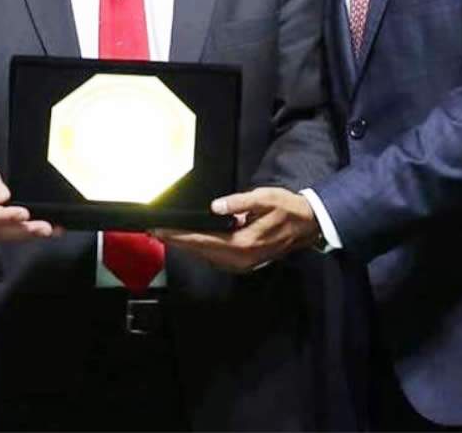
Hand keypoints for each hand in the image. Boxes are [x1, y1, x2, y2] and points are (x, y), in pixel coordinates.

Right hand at [0, 162, 62, 244]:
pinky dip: (29, 235)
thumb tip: (2, 197)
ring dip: (29, 235)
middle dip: (23, 230)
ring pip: (6, 237)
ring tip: (48, 230)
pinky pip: (10, 237)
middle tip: (44, 227)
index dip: (6, 216)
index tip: (23, 213)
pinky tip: (48, 232)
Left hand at [153, 187, 320, 272]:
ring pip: (206, 256)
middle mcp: (240, 259)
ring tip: (165, 234)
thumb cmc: (286, 208)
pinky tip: (188, 240)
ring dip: (185, 246)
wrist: (308, 225)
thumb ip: (239, 202)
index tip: (160, 230)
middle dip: (176, 241)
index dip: (180, 236)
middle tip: (153, 231)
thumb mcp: (264, 198)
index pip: (203, 240)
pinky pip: (214, 257)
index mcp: (244, 243)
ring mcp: (242, 264)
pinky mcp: (243, 262)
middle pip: (200, 251)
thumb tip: (215, 206)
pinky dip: (198, 249)